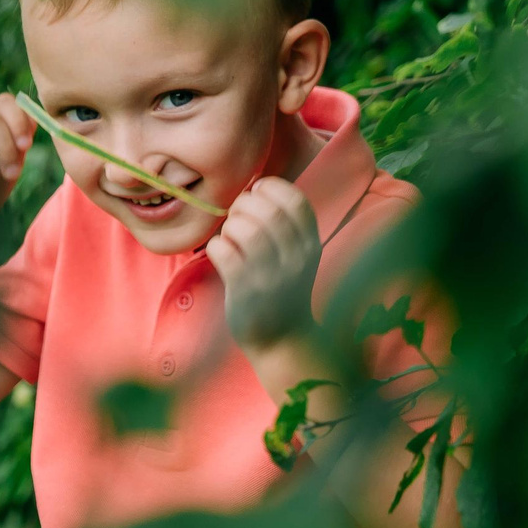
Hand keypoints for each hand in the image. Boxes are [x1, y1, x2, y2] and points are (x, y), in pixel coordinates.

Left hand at [206, 177, 320, 352]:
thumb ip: (285, 226)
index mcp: (311, 244)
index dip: (271, 188)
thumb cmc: (282, 290)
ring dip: (229, 226)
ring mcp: (271, 276)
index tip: (256, 194)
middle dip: (244, 205)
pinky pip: (224, 251)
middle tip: (236, 217)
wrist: (283, 341)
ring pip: (245, 229)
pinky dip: (216, 246)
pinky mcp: (245, 291)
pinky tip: (221, 255)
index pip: (296, 200)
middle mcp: (295, 258)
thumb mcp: (298, 256)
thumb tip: (254, 187)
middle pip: (266, 210)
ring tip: (229, 238)